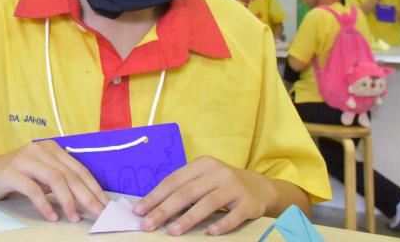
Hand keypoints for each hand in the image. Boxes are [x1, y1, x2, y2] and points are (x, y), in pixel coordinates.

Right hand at [0, 140, 107, 222]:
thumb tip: (87, 199)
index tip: (105, 206)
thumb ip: (59, 181)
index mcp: (51, 149)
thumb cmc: (15, 176)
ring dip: (68, 200)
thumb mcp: (41, 175)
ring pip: (55, 179)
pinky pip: (33, 189)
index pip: (78, 169)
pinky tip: (51, 216)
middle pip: (70, 174)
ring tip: (74, 218)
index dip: (94, 188)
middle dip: (87, 196)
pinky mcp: (11, 172)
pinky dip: (44, 204)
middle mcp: (40, 150)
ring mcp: (25, 159)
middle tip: (98, 214)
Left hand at [134, 156, 273, 235]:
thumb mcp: (204, 179)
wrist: (260, 187)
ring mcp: (234, 187)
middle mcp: (218, 172)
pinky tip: (210, 233)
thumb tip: (153, 207)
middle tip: (148, 224)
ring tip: (173, 232)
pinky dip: (222, 224)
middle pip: (186, 192)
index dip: (155, 196)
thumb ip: (184, 188)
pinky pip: (234, 215)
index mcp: (202, 164)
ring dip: (188, 218)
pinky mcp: (249, 203)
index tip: (139, 210)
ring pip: (208, 203)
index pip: (173, 181)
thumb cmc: (222, 184)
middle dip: (165, 210)